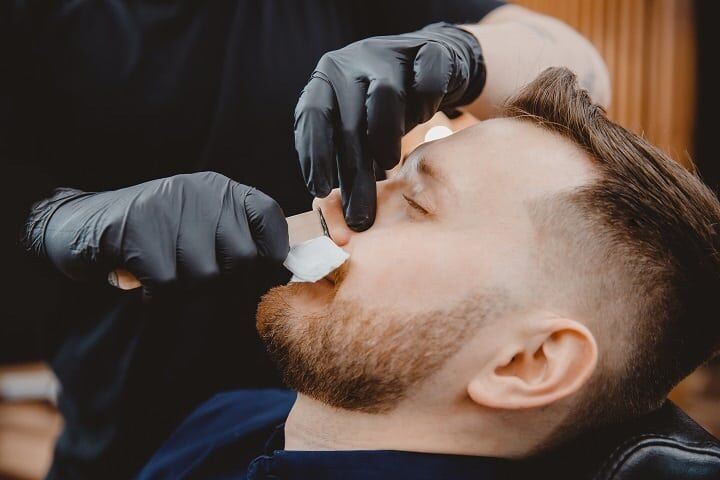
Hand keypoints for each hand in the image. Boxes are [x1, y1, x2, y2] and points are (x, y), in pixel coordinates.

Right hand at [24, 172, 288, 297]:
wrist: (82, 224)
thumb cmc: (153, 233)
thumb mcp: (200, 222)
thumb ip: (236, 238)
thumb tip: (278, 269)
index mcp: (220, 190)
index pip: (269, 216)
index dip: (272, 251)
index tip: (258, 269)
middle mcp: (200, 193)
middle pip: (243, 257)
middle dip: (223, 280)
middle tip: (196, 277)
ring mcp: (169, 209)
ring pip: (207, 276)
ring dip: (187, 289)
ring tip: (167, 276)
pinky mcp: (138, 231)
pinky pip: (170, 284)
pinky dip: (160, 295)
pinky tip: (147, 284)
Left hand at [294, 22, 485, 230]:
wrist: (433, 63)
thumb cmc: (385, 107)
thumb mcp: (356, 125)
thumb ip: (341, 156)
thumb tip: (332, 211)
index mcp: (327, 78)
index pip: (312, 116)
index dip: (314, 155)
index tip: (320, 192)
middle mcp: (354, 62)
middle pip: (349, 121)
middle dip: (354, 174)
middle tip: (360, 215)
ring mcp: (391, 53)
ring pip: (385, 98)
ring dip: (386, 141)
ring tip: (390, 164)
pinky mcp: (428, 52)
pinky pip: (426, 86)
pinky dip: (423, 108)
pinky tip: (423, 120)